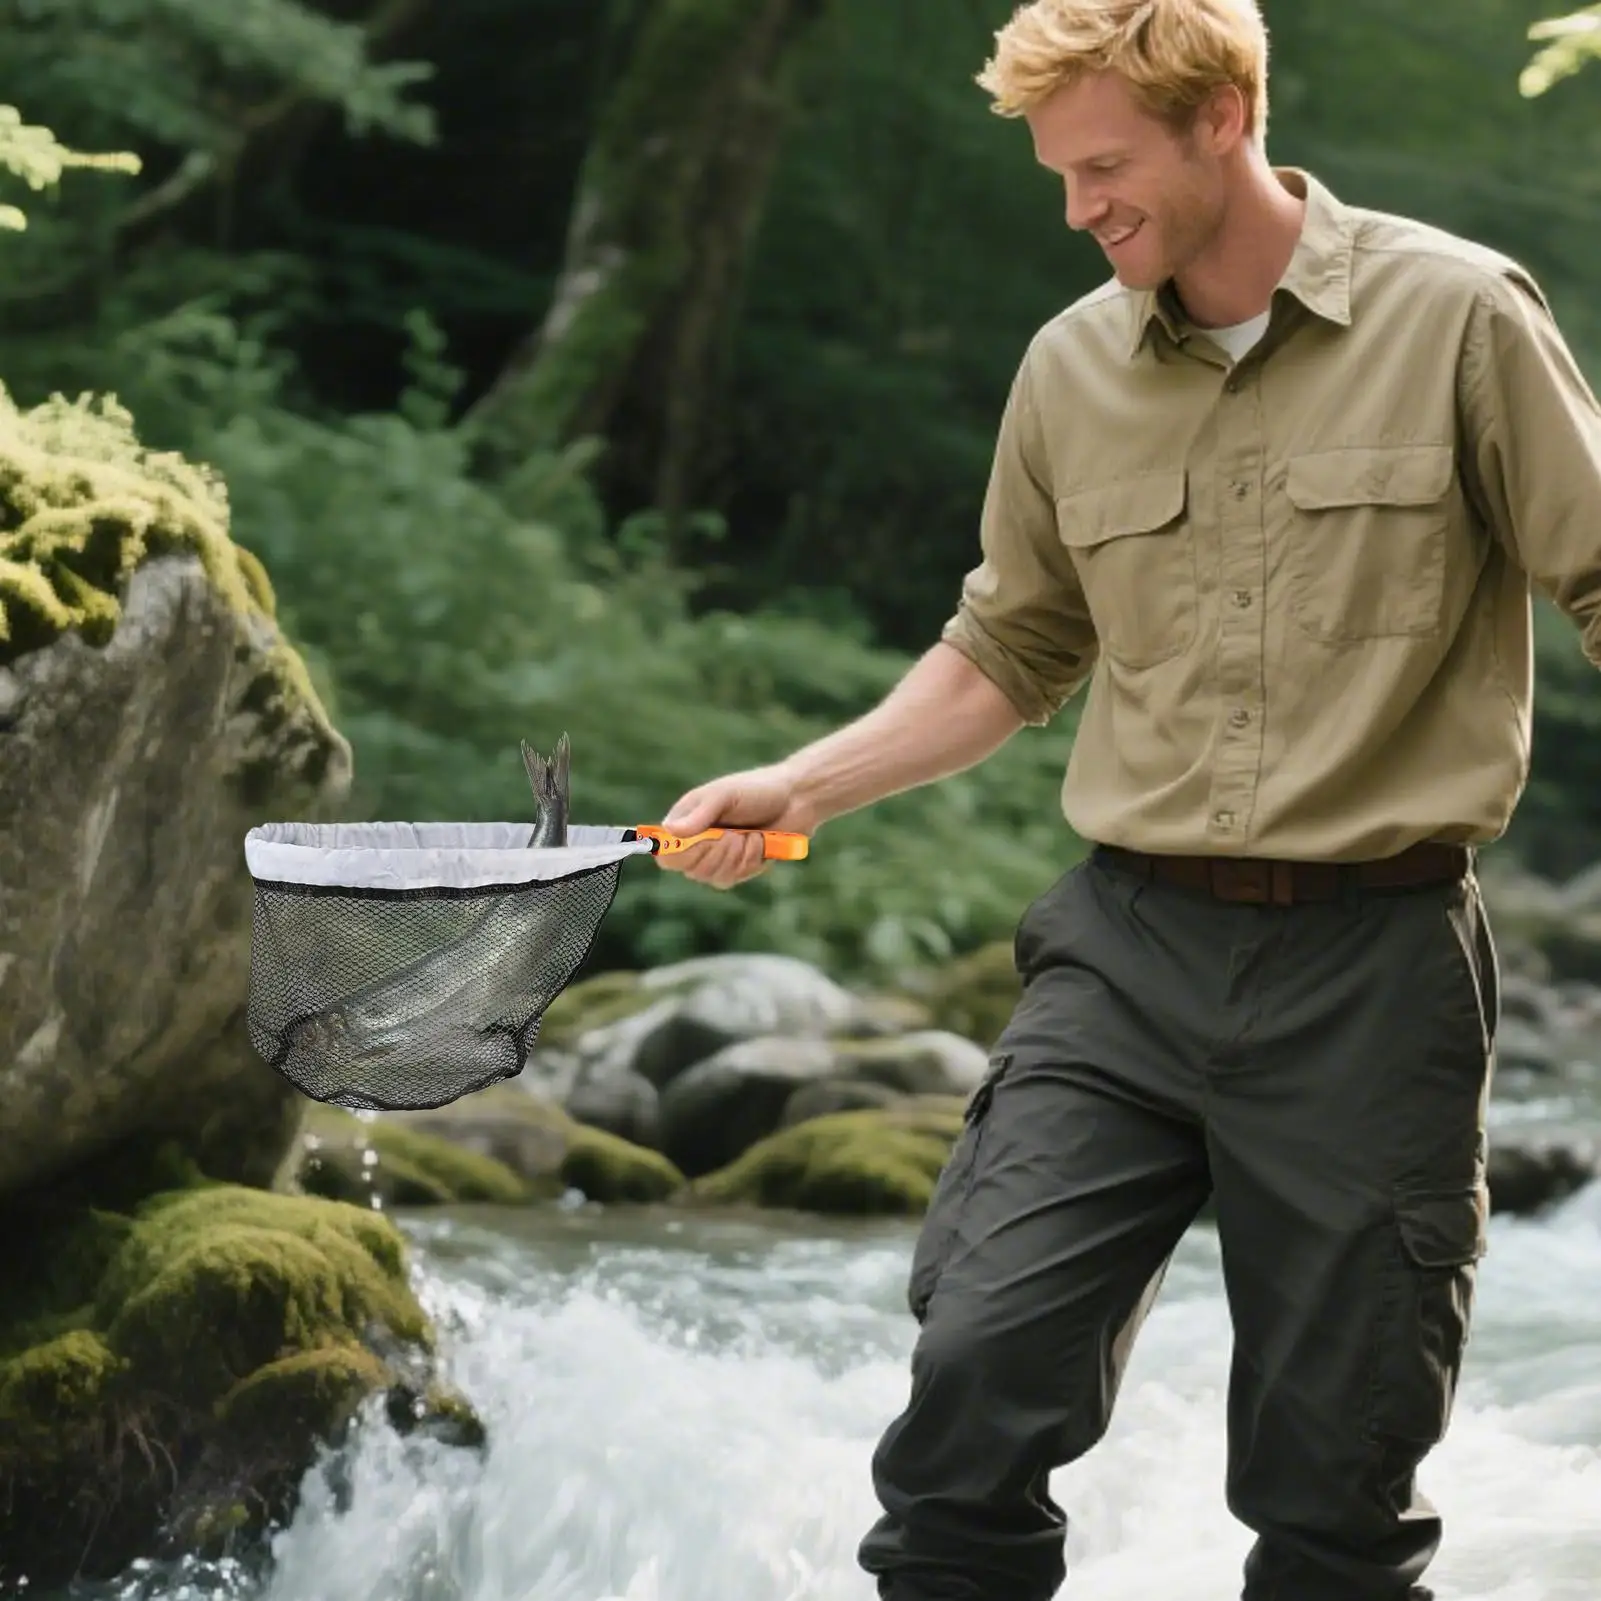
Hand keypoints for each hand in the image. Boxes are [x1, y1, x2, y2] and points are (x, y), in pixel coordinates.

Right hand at [654, 764, 817, 888]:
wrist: (795, 800)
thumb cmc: (757, 790)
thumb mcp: (725, 795)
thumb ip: (699, 814)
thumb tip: (669, 831)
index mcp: (685, 821)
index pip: (665, 853)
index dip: (679, 854)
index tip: (704, 841)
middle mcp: (696, 842)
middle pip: (689, 869)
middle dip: (717, 852)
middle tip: (734, 833)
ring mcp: (716, 858)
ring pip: (712, 876)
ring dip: (737, 856)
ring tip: (750, 835)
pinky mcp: (736, 869)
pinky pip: (733, 878)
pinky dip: (750, 861)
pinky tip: (759, 844)